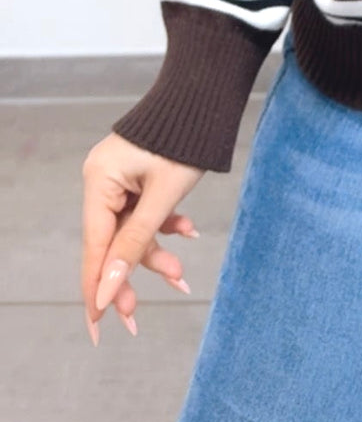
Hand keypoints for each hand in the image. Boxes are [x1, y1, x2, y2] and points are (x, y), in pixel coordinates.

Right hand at [81, 132, 204, 343]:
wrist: (206, 95)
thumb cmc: (186, 141)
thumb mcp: (163, 198)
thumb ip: (135, 244)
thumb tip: (108, 289)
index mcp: (99, 181)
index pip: (95, 247)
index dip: (97, 289)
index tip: (98, 327)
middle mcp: (101, 180)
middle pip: (111, 242)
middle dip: (132, 274)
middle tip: (138, 317)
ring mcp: (118, 178)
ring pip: (131, 230)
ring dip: (155, 251)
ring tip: (181, 274)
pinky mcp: (135, 176)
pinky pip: (143, 212)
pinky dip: (164, 226)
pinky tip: (187, 230)